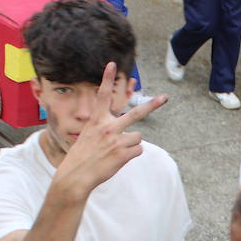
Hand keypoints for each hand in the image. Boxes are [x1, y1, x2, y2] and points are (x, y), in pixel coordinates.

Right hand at [53, 63, 166, 192]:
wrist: (75, 176)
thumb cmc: (81, 157)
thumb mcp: (87, 135)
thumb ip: (104, 128)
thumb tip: (123, 131)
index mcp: (96, 120)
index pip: (102, 95)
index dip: (106, 78)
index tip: (111, 64)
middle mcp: (108, 127)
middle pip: (136, 113)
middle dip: (152, 104)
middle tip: (165, 97)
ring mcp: (116, 140)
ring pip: (138, 137)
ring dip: (131, 144)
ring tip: (116, 151)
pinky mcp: (123, 154)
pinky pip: (138, 150)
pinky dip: (131, 155)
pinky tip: (118, 159)